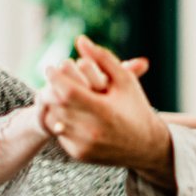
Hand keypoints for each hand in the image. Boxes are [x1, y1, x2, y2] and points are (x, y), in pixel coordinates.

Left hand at [41, 37, 173, 184]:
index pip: (67, 91)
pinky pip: (59, 134)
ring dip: (51, 105)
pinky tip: (65, 111)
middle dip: (49, 89)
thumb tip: (80, 40)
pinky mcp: (79, 155)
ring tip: (55, 93)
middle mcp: (92, 130)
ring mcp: (84, 145)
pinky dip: (59, 120)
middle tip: (50, 80)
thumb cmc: (135, 106)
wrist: (146, 146)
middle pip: (56, 105)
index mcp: (103, 110)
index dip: (55, 77)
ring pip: (54, 120)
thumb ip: (103, 58)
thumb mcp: (125, 80)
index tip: (51, 67)